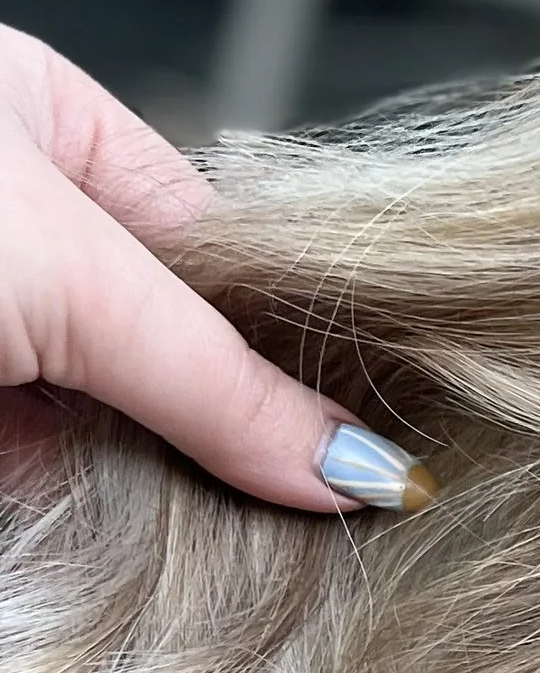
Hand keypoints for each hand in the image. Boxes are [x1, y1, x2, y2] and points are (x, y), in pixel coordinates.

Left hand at [0, 23, 424, 510]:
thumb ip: (215, 378)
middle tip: (332, 503)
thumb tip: (358, 465)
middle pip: (169, 342)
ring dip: (172, 487)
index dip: (294, 333)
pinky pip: (52, 483)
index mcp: (45, 117)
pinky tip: (172, 555)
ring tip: (270, 541)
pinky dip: (100, 518)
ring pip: (112, 424)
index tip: (371, 426)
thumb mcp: (72, 276)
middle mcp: (16, 217)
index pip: (220, 244)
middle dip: (232, 424)